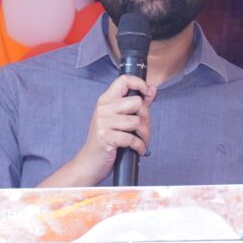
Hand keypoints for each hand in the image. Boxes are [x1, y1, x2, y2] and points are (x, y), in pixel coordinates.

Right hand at [38, 74, 155, 186]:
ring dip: (145, 135)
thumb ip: (135, 104)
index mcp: (106, 100)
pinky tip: (138, 149)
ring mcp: (103, 122)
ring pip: (137, 121)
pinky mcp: (106, 138)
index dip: (140, 83)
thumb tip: (152, 89)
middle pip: (137, 102)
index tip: (147, 93)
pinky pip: (132, 139)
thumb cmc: (106, 140)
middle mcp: (103, 108)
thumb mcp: (118, 119)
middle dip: (147, 117)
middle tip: (144, 129)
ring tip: (142, 141)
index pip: (124, 80)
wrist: (90, 162)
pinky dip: (139, 146)